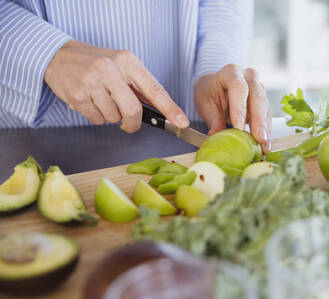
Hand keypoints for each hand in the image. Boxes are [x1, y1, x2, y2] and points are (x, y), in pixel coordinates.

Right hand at [44, 40, 188, 132]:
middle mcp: (110, 70)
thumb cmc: (96, 63)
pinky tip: (91, 102)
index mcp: (128, 62)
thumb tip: (162, 111)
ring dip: (111, 118)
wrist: (59, 56)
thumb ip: (139, 87)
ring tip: (103, 101)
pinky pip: (96, 120)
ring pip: (113, 118)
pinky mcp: (77, 95)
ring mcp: (92, 82)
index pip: (155, 89)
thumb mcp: (122, 66)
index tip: (182, 123)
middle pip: (133, 110)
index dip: (170, 109)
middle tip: (129, 124)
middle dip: (132, 123)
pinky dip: (97, 117)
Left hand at [194, 64, 271, 152]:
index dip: (239, 108)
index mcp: (231, 72)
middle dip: (258, 120)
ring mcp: (259, 88)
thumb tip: (215, 135)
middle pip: (257, 97)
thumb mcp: (205, 104)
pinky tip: (265, 144)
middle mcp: (249, 76)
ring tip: (264, 146)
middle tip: (259, 138)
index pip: (238, 88)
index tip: (238, 127)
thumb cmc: (209, 93)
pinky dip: (266, 131)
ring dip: (265, 129)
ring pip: (265, 108)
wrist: (216, 87)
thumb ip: (213, 119)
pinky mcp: (264, 101)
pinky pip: (267, 116)